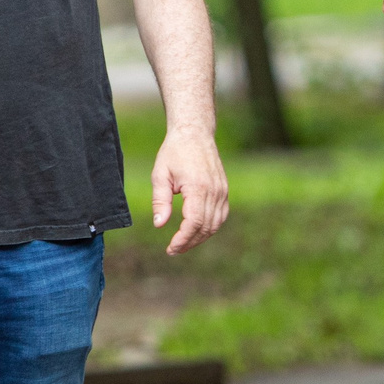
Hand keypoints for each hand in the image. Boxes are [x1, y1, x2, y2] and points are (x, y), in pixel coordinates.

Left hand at [151, 127, 227, 254]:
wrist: (194, 133)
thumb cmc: (174, 152)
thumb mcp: (160, 175)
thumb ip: (160, 200)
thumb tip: (159, 225)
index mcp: (198, 187)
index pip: (194, 222)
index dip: (183, 239)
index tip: (170, 248)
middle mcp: (214, 191)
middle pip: (206, 227)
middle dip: (190, 242)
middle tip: (173, 250)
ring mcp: (222, 191)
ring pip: (215, 224)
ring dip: (200, 237)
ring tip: (183, 244)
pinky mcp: (224, 190)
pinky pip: (221, 216)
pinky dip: (210, 227)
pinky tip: (197, 232)